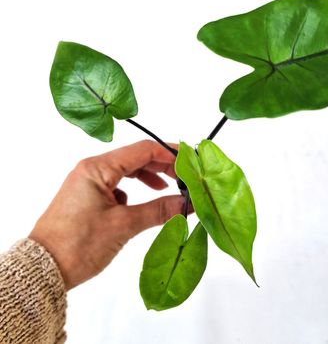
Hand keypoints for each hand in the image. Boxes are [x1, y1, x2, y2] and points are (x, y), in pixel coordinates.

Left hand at [29, 140, 186, 290]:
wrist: (44, 269)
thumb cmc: (79, 244)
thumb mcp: (124, 225)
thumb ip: (159, 210)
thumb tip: (188, 203)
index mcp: (98, 168)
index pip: (143, 150)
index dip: (170, 154)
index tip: (191, 162)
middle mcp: (92, 169)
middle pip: (136, 158)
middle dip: (162, 166)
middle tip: (185, 177)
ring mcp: (88, 182)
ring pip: (127, 171)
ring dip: (149, 177)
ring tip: (168, 187)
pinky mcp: (87, 197)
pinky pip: (117, 184)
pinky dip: (134, 190)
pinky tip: (142, 203)